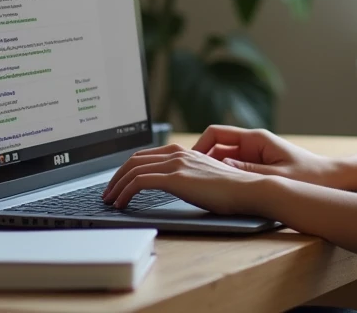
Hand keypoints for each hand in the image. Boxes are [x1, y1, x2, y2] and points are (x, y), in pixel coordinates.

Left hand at [101, 143, 270, 214]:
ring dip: (116, 186)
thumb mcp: (204, 179)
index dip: (127, 169)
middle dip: (116, 176)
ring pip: (133, 170)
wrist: (248, 189)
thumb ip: (188, 176)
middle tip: (107, 192)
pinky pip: (140, 182)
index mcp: (183, 151)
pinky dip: (125, 192)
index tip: (118, 183)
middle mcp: (177, 153)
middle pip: (134, 160)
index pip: (145, 155)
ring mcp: (176, 164)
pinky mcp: (175, 178)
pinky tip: (121, 204)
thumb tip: (175, 186)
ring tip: (110, 200)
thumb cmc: (231, 190)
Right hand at [193, 126, 339, 186]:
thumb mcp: (277, 176)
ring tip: (198, 187)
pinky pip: (233, 169)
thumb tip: (220, 165)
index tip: (189, 163)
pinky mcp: (258, 167)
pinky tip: (217, 192)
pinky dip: (222, 177)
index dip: (199, 146)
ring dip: (210, 170)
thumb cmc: (309, 176)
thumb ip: (249, 171)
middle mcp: (252, 144)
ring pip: (222, 159)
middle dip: (200, 160)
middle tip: (187, 177)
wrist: (332, 180)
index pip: (216, 134)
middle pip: (215, 146)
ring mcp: (254, 155)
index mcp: (256, 139)